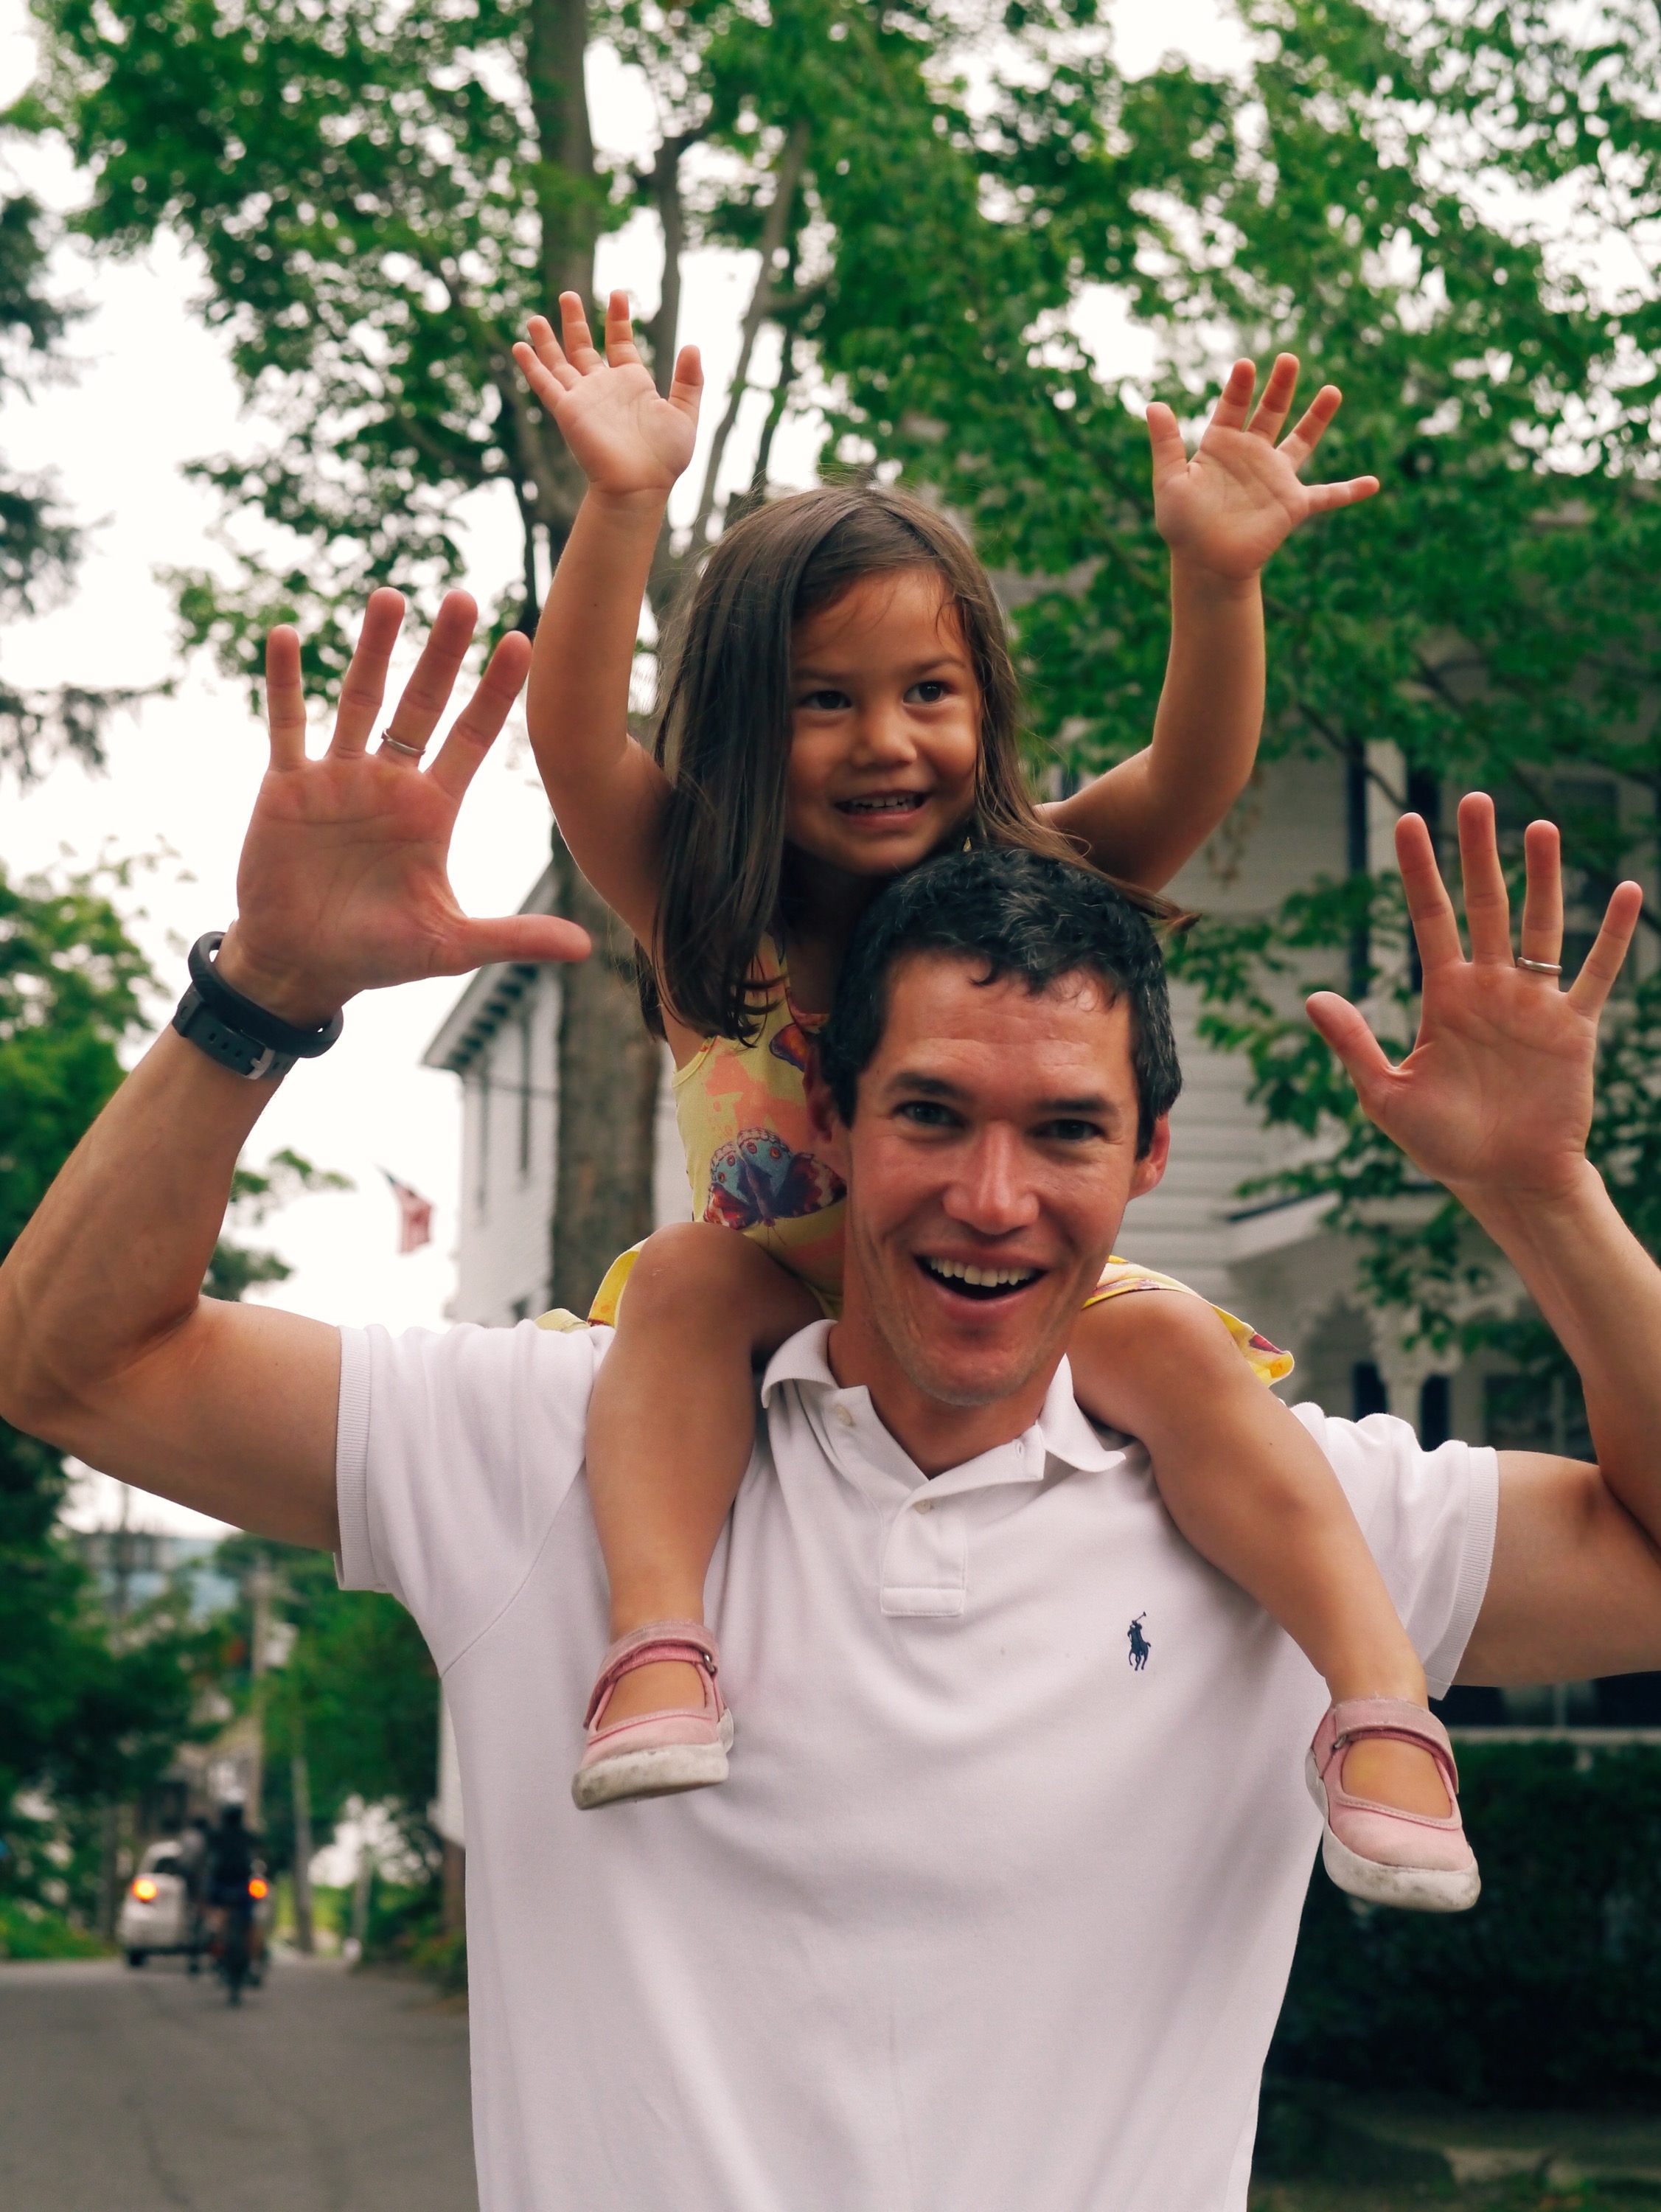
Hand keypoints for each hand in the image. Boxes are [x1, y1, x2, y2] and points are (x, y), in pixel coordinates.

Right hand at [218, 589, 590, 1025]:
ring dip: (374, 650)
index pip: (474, 737)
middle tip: (464, 598)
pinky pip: (287, 725)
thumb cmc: (378, 957)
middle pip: (423, 703)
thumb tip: (586, 948)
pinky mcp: (286, 788)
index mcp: (434, 811)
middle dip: (442, 654)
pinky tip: (285, 635)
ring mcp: (338, 779)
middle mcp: (391, 783)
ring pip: (360, 700)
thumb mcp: (450, 946)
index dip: (496, 693)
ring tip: (391, 598)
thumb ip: (514, 938)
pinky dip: (285, 682)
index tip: (521, 643)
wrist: (302, 968)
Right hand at [512, 291, 701, 500]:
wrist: (640, 485)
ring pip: (559, 362)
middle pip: (584, 348)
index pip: (620, 344)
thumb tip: (693, 347)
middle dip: (576, 321)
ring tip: (537, 318)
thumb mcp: (685, 414)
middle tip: (568, 295)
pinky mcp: (568, 410)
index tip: (618, 295)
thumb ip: (689, 382)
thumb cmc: (665, 459)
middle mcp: (604, 388)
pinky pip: (545, 383)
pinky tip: (519, 347)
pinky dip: (532, 365)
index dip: (618, 320)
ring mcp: (583, 398)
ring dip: (547, 340)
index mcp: (632, 385)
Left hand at [1148, 356, 1378, 582]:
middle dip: (1280, 387)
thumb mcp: (1169, 482)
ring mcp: (1275, 478)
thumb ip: (1165, 444)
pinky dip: (1350, 491)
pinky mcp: (1293, 504)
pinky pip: (1327, 496)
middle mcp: (1252, 455)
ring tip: (1333, 390)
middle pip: (1270, 413)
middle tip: (1289, 359)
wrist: (1205, 565)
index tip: (1244, 365)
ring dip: (1317, 417)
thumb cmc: (1183, 526)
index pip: (1232, 408)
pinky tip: (1374, 484)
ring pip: (1302, 441)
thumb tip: (1153, 404)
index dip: (1239, 387)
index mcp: (1221, 446)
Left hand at [1307, 794, 1642, 1209]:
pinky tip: (1625, 890)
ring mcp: (1534, 1005)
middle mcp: (1489, 989)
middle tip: (1474, 798)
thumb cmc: (1445, 1146)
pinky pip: (1597, 974)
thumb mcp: (1386, 1096)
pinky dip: (1613, 935)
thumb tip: (1312, 997)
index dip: (1419, 870)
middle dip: (1478, 853)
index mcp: (1444, 997)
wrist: (1505, 1182)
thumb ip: (1353, 1044)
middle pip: (1484, 905)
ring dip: (1542, 878)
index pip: (1429, 918)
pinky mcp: (1574, 1029)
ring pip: (1539, 926)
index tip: (1408, 821)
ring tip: (1540, 826)